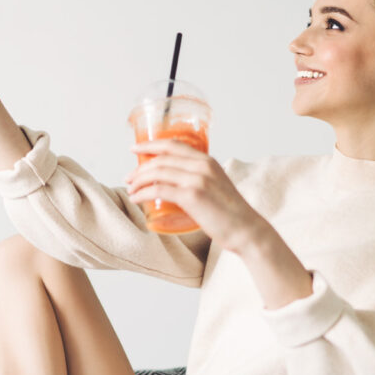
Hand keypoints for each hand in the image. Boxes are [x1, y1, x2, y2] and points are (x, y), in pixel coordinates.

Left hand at [125, 139, 265, 253]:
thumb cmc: (231, 214)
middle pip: (161, 158)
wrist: (246, 229)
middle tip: (128, 177)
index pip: (173, 145)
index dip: (150, 144)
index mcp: (208, 161)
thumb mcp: (216, 186)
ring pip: (157, 172)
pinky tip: (136, 198)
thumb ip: (201, 179)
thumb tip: (179, 183)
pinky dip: (143, 193)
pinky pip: (159, 189)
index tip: (135, 149)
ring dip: (139, 180)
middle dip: (140, 166)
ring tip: (130, 189)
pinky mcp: (192, 195)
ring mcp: (197, 179)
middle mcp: (202, 165)